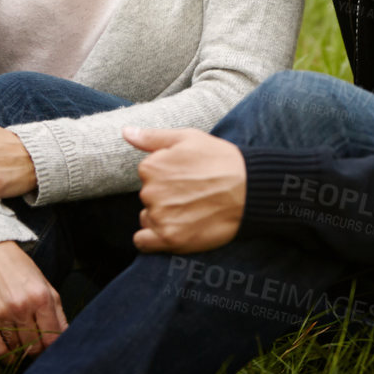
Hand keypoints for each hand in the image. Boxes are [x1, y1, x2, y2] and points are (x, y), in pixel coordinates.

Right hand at [0, 241, 66, 358]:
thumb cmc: (20, 269)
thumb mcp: (45, 284)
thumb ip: (57, 312)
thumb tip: (65, 337)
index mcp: (40, 297)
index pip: (52, 338)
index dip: (53, 347)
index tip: (49, 346)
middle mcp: (21, 306)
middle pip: (34, 347)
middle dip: (37, 349)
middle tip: (35, 344)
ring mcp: (0, 313)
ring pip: (16, 349)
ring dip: (21, 351)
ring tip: (21, 342)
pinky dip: (5, 356)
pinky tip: (9, 352)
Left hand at [123, 126, 245, 253]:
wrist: (248, 189)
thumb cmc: (219, 159)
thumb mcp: (187, 138)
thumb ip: (151, 137)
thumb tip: (125, 132)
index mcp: (151, 167)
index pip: (148, 174)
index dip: (167, 174)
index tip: (185, 175)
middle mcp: (150, 193)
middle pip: (148, 196)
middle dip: (164, 195)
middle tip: (191, 192)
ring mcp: (160, 217)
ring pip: (148, 217)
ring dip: (162, 216)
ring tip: (189, 210)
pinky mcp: (170, 240)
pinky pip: (144, 241)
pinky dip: (152, 238)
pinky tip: (172, 229)